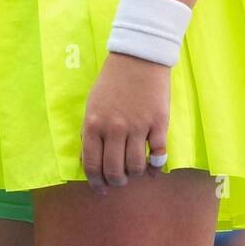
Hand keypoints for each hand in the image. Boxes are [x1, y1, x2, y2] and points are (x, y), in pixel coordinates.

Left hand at [81, 52, 170, 193]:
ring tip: (135, 172)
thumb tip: (86, 160)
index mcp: (94, 124)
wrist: (138, 57)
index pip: (92, 164)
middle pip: (114, 170)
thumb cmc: (112, 81)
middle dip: (116, 182)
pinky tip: (153, 169)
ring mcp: (138, 126)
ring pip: (136, 166)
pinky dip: (156, 167)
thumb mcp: (92, 104)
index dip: (96, 181)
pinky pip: (158, 155)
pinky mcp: (158, 123)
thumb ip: (88, 132)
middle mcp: (114, 128)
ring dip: (135, 174)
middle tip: (120, 181)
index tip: (101, 188)